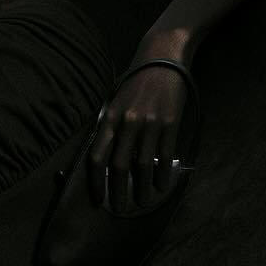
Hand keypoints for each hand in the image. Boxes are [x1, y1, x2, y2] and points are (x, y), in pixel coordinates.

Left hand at [86, 62, 190, 214]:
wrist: (162, 57)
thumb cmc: (135, 81)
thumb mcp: (115, 100)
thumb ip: (109, 126)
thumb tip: (103, 157)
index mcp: (110, 117)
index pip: (97, 157)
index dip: (96, 181)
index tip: (98, 198)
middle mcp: (128, 122)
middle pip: (119, 166)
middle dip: (118, 192)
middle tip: (120, 209)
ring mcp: (150, 123)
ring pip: (143, 164)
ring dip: (141, 188)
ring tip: (141, 201)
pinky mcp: (170, 122)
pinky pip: (165, 155)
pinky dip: (162, 174)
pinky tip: (161, 185)